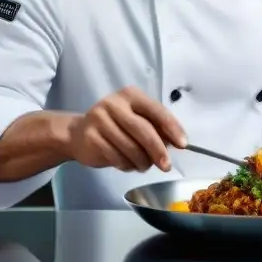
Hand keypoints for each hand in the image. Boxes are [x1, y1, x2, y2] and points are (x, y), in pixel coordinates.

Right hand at [67, 86, 186, 171]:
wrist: (78, 134)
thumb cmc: (116, 126)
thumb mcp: (136, 120)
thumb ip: (155, 128)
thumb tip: (176, 142)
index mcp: (131, 95)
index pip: (157, 111)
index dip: (172, 128)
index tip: (183, 144)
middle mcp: (114, 103)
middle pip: (144, 130)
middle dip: (158, 150)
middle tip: (166, 166)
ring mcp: (100, 119)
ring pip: (130, 147)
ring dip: (141, 162)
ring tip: (144, 166)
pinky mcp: (91, 137)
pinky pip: (115, 156)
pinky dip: (126, 165)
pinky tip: (127, 165)